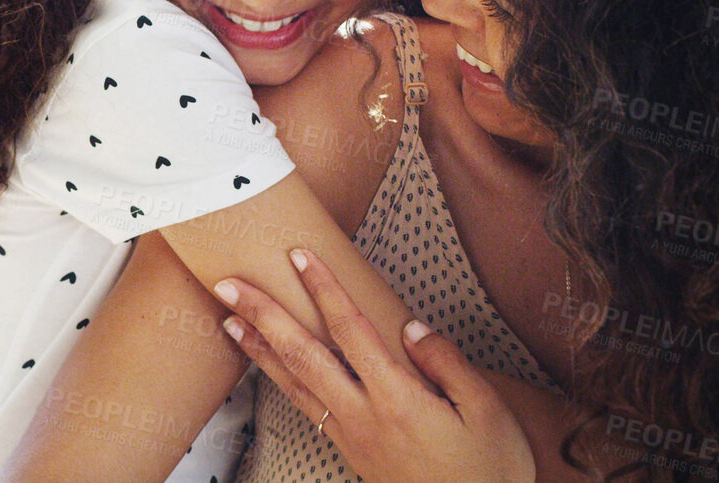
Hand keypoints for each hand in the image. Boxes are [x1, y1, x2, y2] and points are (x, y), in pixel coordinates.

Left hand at [213, 247, 535, 482]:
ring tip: (230, 321)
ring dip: (259, 349)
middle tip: (229, 286)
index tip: (300, 257)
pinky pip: (305, 407)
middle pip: (303, 354)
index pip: (352, 329)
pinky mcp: (351, 451)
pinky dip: (281, 381)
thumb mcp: (488, 411)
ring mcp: (352, 435)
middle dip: (264, 315)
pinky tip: (271, 368)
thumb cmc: (489, 470)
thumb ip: (448, 363)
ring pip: (294, 383)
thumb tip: (413, 327)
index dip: (324, 288)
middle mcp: (365, 415)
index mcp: (399, 398)